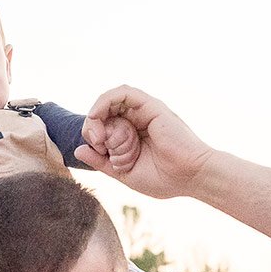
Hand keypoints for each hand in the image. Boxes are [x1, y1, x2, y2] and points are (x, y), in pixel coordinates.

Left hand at [81, 87, 214, 199]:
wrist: (192, 177)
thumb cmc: (165, 179)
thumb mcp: (124, 172)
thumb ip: (101, 162)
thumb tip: (78, 149)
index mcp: (133, 136)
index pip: (104, 125)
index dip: (92, 134)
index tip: (98, 151)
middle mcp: (138, 120)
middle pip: (105, 111)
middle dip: (92, 124)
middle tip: (97, 142)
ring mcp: (145, 112)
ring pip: (111, 100)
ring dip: (97, 113)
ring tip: (98, 134)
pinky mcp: (151, 106)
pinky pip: (123, 92)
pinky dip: (105, 101)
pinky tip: (99, 116)